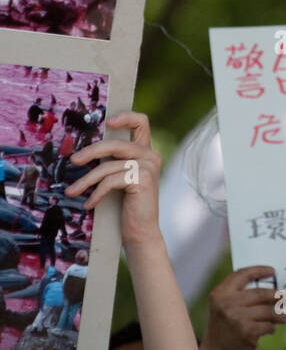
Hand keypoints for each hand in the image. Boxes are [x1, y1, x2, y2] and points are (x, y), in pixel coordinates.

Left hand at [66, 112, 159, 247]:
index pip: (141, 122)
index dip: (125, 116)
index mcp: (146, 151)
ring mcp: (148, 167)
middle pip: (115, 143)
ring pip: (108, 166)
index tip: (106, 122)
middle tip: (73, 160)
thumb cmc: (127, 206)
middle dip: (91, 151)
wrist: (141, 233)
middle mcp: (150, 155)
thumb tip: (85, 150)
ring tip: (71, 191)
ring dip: (86, 180)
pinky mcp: (143, 180)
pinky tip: (89, 204)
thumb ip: (114, 160)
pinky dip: (96, 193)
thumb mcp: (120, 178)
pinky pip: (110, 181)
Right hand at [202, 265, 285, 349]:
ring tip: (285, 317)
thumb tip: (269, 287)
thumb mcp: (223, 307)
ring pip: (267, 311)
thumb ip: (238, 295)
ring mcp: (238, 318)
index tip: (273, 271)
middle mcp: (227, 304)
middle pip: (260, 293)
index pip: (242, 274)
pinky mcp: (247, 332)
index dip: (258, 270)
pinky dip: (271, 327)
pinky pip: (268, 325)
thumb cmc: (224, 328)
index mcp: (220, 294)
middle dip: (277, 295)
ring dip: (279, 314)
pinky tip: (271, 329)